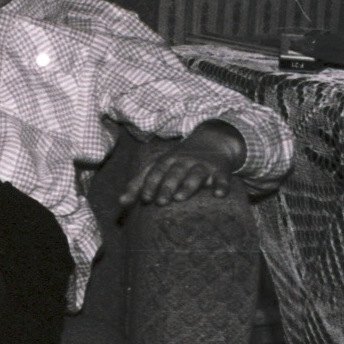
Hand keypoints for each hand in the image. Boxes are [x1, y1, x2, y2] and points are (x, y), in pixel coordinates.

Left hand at [119, 120, 244, 206]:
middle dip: (167, 186)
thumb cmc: (178, 161)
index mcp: (167, 160)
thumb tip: (121, 202)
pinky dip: (222, 185)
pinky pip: (222, 177)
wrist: (213, 141)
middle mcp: (184, 161)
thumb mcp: (158, 166)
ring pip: (196, 173)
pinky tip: (219, 194)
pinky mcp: (220, 170)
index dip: (150, 184)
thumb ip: (139, 183)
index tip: (144, 199)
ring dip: (188, 185)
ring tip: (180, 198)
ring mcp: (202, 164)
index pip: (156, 171)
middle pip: (174, 172)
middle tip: (161, 202)